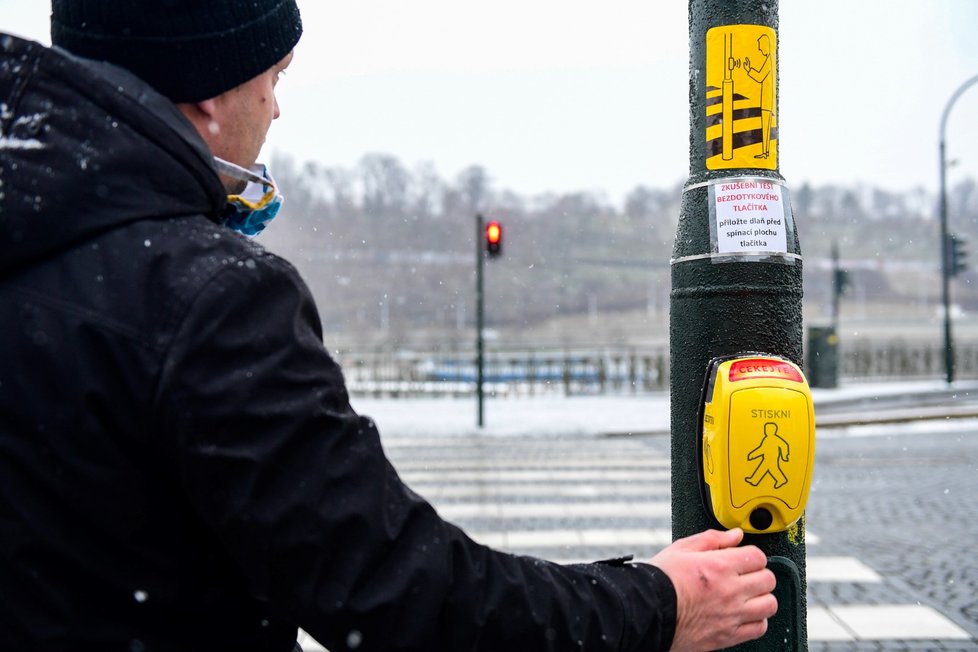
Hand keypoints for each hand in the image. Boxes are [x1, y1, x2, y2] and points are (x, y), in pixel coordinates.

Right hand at [650, 529, 775, 650]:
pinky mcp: (728, 636)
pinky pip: (759, 628)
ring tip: (748, 595)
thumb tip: (736, 535)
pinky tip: (744, 614)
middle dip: (759, 574)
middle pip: (768, 579)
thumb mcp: (682, 549)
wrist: (647, 612)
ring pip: (769, 604)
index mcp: (720, 566)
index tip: (743, 558)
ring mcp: (732, 615)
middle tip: (746, 575)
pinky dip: (757, 621)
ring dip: (762, 597)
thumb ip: (712, 539)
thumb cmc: (661, 581)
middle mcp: (730, 591)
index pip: (758, 556)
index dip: (751, 555)